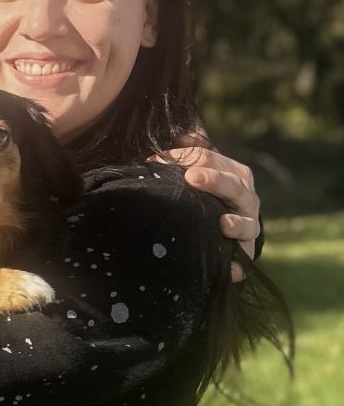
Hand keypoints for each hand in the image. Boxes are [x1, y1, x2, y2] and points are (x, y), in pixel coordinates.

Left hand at [153, 144, 259, 279]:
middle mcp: (245, 198)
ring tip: (223, 224)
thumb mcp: (197, 169)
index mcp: (233, 173)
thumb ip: (190, 152)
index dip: (185, 158)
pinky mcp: (244, 252)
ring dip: (237, 224)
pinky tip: (231, 271)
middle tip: (192, 177)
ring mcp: (248, 225)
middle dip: (215, 180)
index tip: (156, 161)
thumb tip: (185, 134)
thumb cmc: (206, 192)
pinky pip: (243, 261)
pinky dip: (237, 266)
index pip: (210, 158)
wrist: (226, 226)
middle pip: (234, 186)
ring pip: (248, 224)